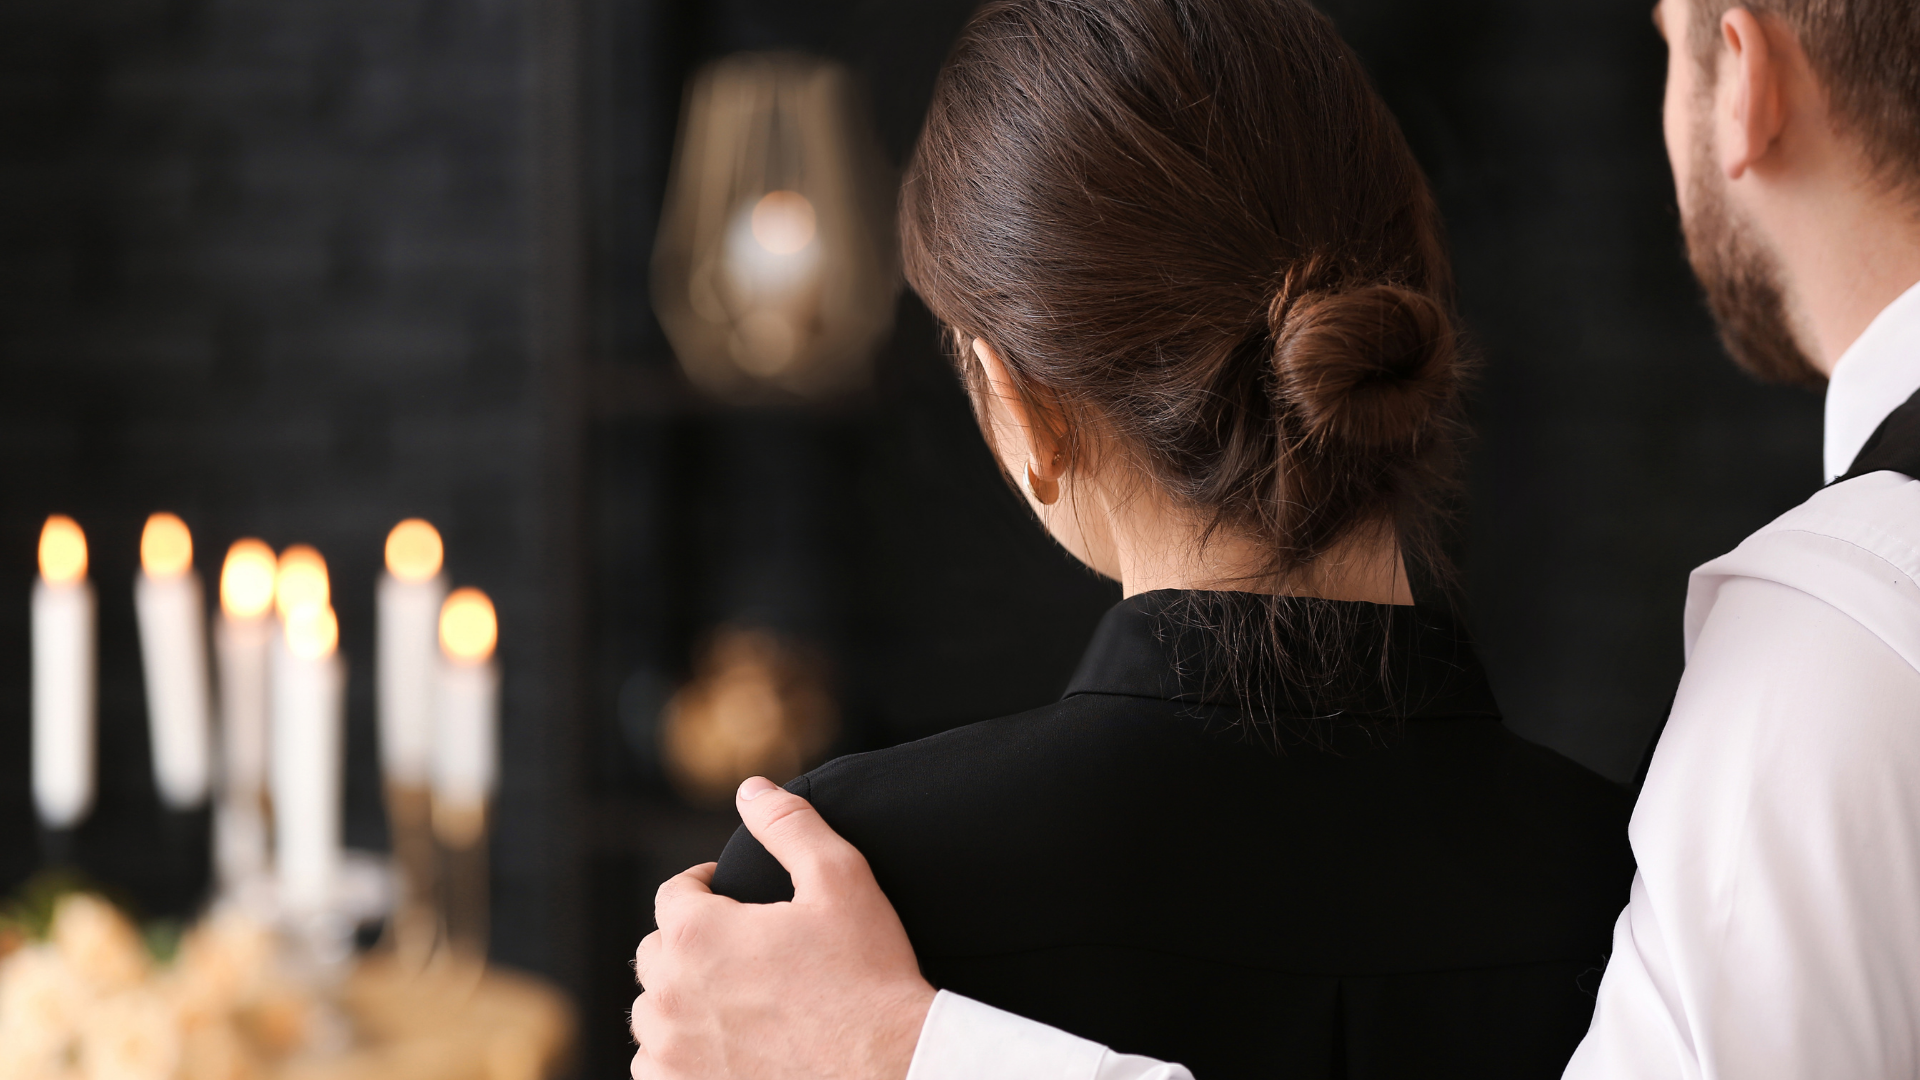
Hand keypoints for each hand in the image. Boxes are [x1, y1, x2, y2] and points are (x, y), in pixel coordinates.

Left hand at [630, 776, 937, 1079]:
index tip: (731, 898)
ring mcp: (671, 1052)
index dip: (704, 889)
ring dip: (681, 1001)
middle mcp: (668, 995)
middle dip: (691, 944)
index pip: (673, 894)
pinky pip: (656, 1067)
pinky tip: (724, 1047)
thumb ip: (789, 825)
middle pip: (657, 954)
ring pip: (653, 1014)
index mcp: (695, 934)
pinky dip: (679, 1055)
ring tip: (734, 1000)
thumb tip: (751, 788)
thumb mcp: (840, 880)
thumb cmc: (868, 979)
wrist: (890, 1071)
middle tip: (742, 951)